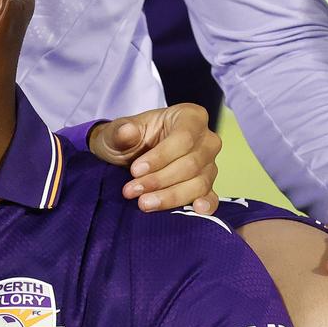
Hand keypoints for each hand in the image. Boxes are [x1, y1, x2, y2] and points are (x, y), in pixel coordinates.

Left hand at [88, 103, 220, 212]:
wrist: (127, 157)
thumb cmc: (126, 140)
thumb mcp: (117, 133)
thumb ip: (121, 132)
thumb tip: (127, 132)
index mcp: (190, 117)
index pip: (183, 137)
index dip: (160, 156)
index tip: (135, 170)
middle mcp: (206, 140)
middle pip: (191, 163)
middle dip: (160, 180)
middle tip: (132, 190)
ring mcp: (209, 164)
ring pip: (199, 183)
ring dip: (171, 196)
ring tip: (144, 203)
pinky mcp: (206, 185)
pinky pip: (210, 197)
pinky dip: (206, 204)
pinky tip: (195, 210)